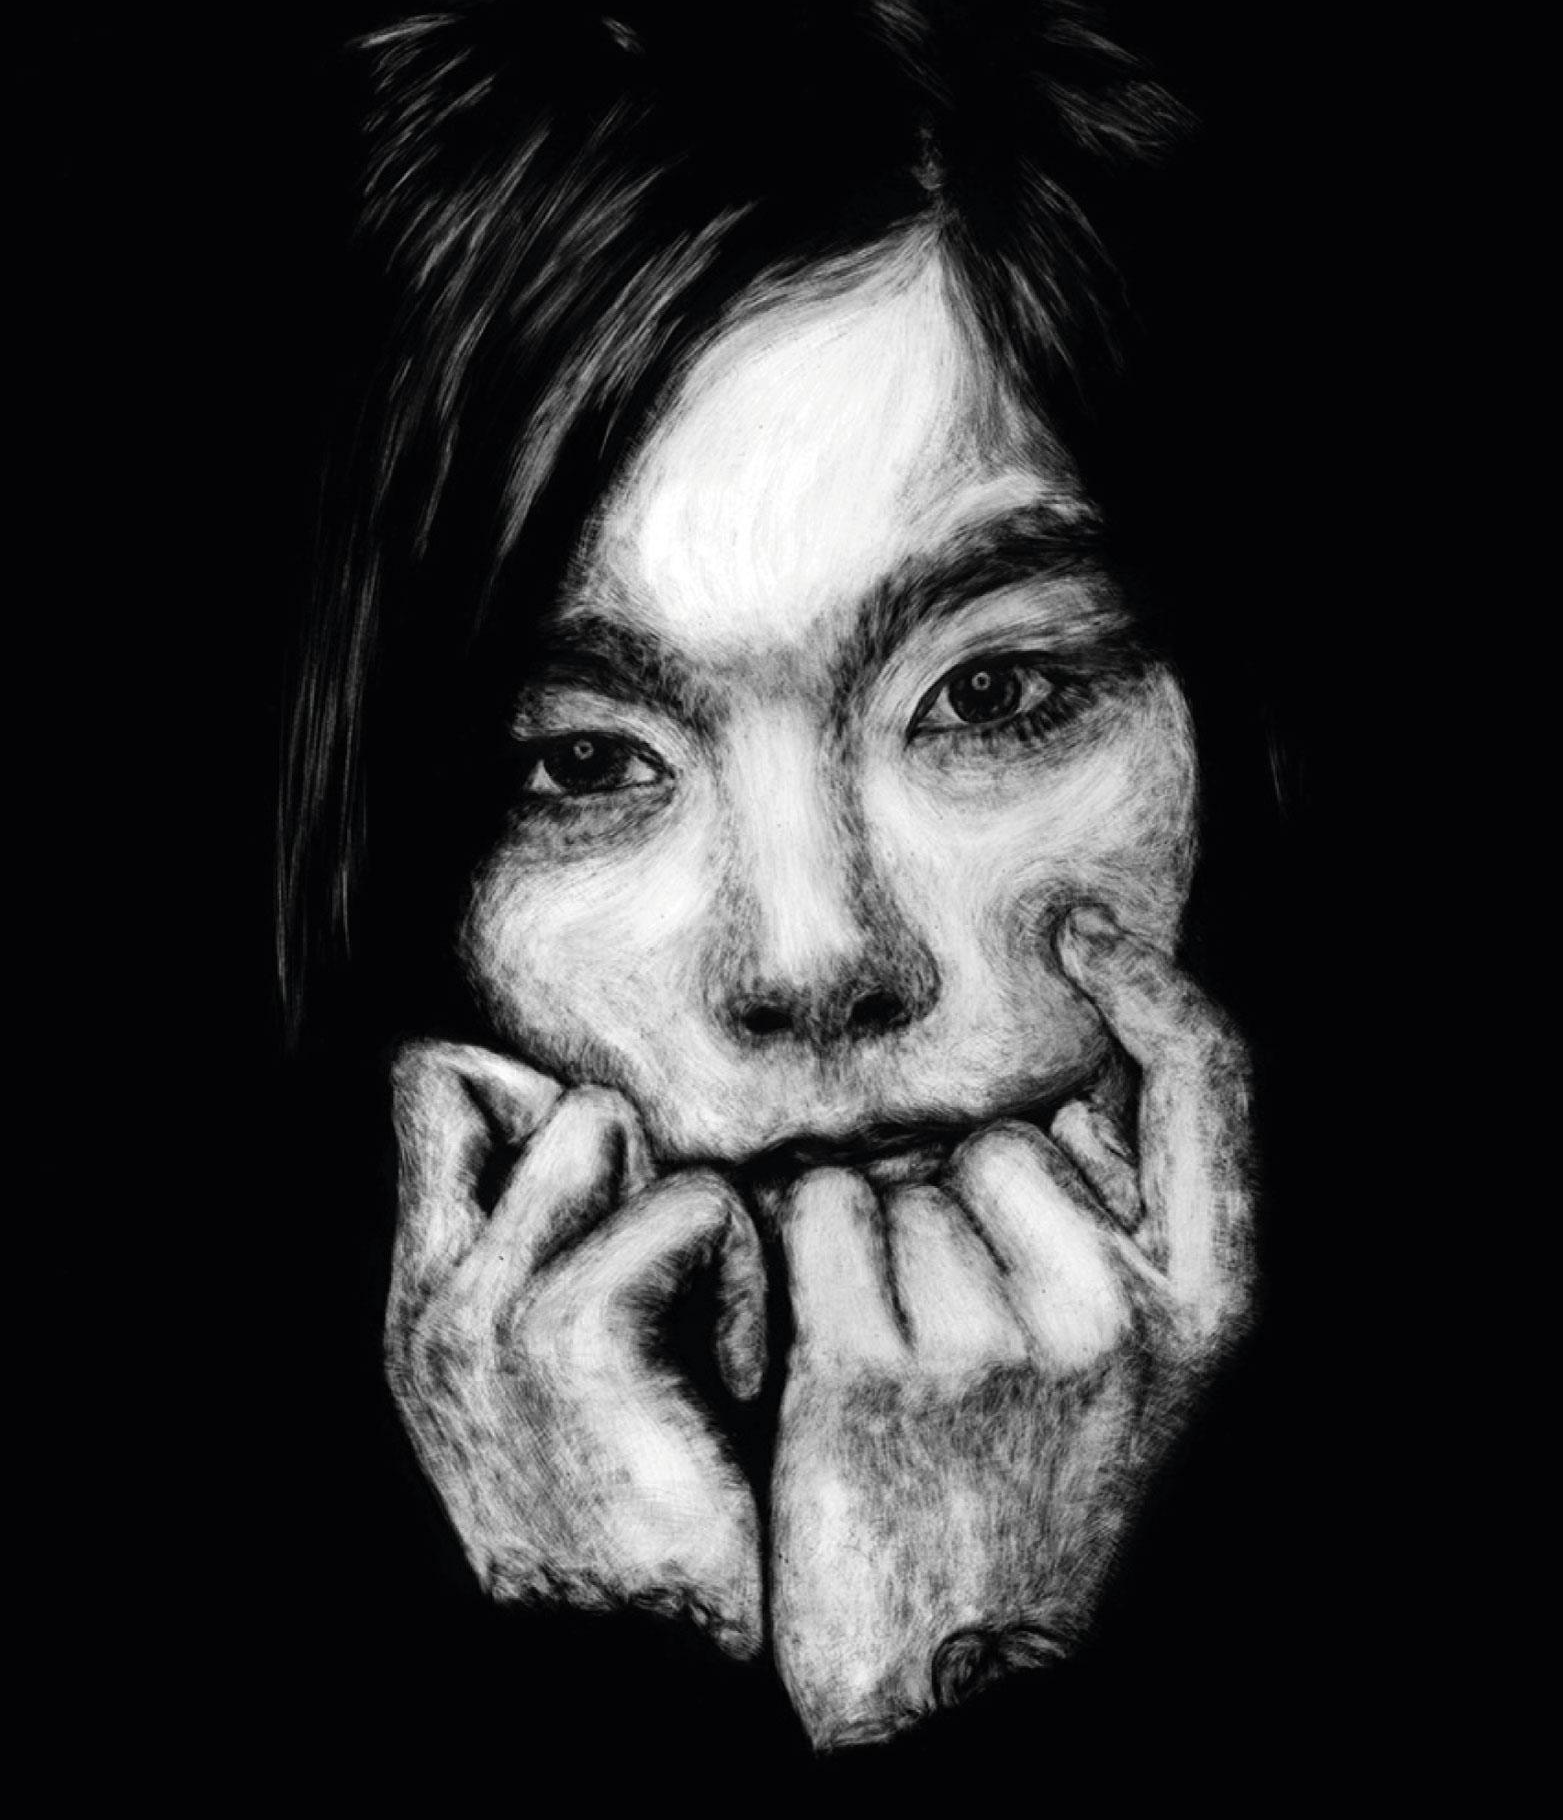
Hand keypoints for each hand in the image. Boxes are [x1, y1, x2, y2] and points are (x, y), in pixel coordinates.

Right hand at [383, 1041, 768, 1655]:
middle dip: (640, 1155)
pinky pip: (693, 1206)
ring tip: (707, 1324)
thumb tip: (597, 1112)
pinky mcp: (563, 1329)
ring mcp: (485, 1311)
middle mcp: (435, 1298)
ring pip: (605, 1120)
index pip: (434, 1085)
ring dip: (692, 1207)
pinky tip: (733, 1381)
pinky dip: (740, 1279)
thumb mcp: (568, 1373)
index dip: (542, 1093)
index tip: (623, 1190)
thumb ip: (552, 1247)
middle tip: (678, 1285)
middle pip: (546, 1095)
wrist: (657, 1670)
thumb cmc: (655, 1513)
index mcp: (426, 1302)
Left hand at [769, 906, 1255, 1745]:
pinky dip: (803, 1253)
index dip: (1154, 987)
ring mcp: (996, 1345)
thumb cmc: (1033, 1474)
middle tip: (962, 1324)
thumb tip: (1077, 1064)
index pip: (1211, 1086)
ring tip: (902, 1351)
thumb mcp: (1137, 1359)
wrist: (950, 1659)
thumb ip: (1126, 1220)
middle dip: (961, 1196)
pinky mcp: (875, 1371)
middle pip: (1002, 1132)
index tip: (1089, 934)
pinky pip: (819, 1209)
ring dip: (879, 1235)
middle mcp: (1115, 1317)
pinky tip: (827, 1344)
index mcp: (1205, 1304)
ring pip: (901, 1174)